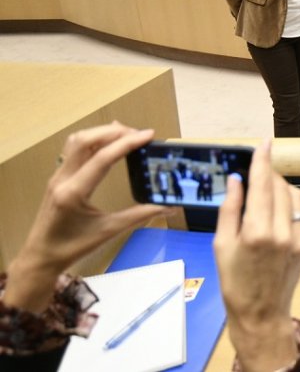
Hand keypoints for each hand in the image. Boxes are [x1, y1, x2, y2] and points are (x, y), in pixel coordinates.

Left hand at [4, 122, 168, 312]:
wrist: (41, 257)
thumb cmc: (73, 247)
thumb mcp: (109, 231)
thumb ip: (140, 215)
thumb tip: (169, 208)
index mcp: (74, 192)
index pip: (102, 157)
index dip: (127, 142)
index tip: (149, 135)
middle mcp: (62, 179)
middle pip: (85, 140)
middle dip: (114, 131)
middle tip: (139, 135)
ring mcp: (57, 176)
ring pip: (76, 141)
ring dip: (102, 133)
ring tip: (126, 135)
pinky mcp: (58, 177)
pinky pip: (73, 150)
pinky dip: (93, 140)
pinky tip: (107, 143)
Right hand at [214, 139, 299, 371]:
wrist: (261, 313)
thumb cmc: (234, 283)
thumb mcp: (221, 245)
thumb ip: (230, 208)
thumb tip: (237, 179)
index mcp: (256, 232)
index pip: (262, 184)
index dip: (262, 160)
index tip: (264, 143)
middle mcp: (281, 232)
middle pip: (279, 186)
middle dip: (268, 174)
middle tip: (255, 173)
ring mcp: (298, 237)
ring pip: (295, 195)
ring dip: (281, 186)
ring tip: (265, 191)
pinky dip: (294, 200)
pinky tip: (280, 205)